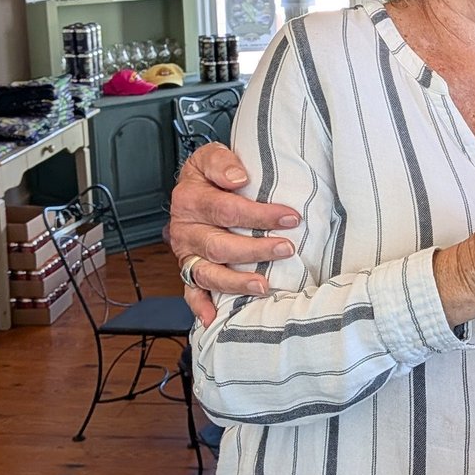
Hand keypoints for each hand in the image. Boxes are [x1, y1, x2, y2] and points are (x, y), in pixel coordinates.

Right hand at [166, 142, 301, 324]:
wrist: (192, 187)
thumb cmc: (209, 175)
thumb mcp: (210, 156)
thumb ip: (221, 162)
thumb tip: (238, 178)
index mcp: (190, 200)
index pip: (227, 210)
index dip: (260, 215)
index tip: (290, 216)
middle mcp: (185, 230)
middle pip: (219, 246)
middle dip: (255, 250)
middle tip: (286, 248)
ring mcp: (186, 254)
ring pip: (208, 274)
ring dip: (236, 282)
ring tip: (263, 286)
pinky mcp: (188, 270)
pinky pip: (191, 292)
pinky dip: (200, 307)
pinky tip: (212, 319)